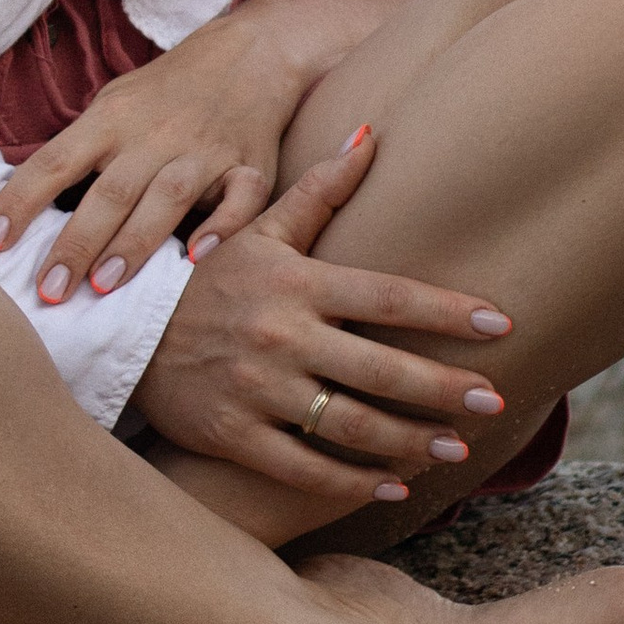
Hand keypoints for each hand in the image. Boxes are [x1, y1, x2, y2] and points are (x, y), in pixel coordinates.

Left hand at [0, 0, 304, 309]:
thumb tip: (22, 204)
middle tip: (49, 292)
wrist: (248, 54)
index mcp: (109, 119)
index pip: (53, 162)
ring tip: (104, 286)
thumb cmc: (165, 92)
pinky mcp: (248, 166)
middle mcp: (152, 136)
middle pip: (109, 191)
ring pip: (166, 197)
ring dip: (134, 242)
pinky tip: (199, 259)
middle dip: (76, 243)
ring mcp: (202, 151)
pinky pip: (240, 198)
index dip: (19, 203)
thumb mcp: (113, 105)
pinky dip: (223, 227)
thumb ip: (78, 151)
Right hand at [132, 126, 513, 495]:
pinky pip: (304, 468)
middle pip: (380, 368)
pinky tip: (395, 488)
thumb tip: (372, 135)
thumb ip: (320, 191)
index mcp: (296, 283)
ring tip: (456, 449)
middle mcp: (281, 336)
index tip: (500, 324)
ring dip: (410, 442)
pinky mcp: (234, 435)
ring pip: (350, 426)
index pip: (388, 296)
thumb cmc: (206, 277)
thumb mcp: (259, 230)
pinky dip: (353, 483)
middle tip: (494, 401)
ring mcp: (257, 389)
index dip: (447, 312)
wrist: (124, 329)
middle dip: (443, 388)